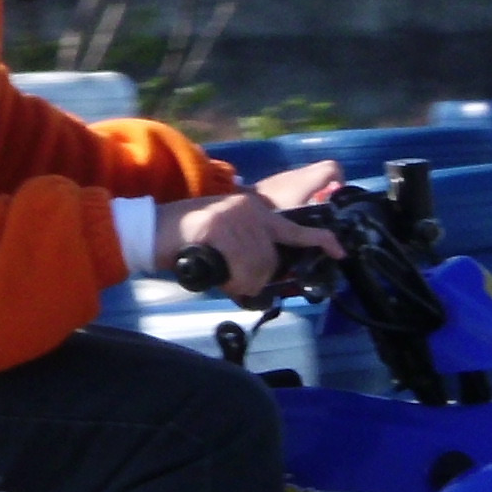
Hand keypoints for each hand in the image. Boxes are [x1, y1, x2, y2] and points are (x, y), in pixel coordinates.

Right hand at [162, 161, 341, 299]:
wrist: (151, 229)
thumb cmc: (189, 239)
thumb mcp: (226, 234)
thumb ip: (251, 246)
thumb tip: (270, 275)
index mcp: (255, 209)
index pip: (295, 229)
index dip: (320, 241)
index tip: (339, 252)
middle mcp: (249, 209)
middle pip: (272, 261)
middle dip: (257, 279)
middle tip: (235, 281)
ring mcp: (233, 216)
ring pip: (256, 267)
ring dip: (241, 282)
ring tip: (223, 276)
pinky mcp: (217, 227)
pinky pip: (237, 268)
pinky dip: (230, 280)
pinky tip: (217, 275)